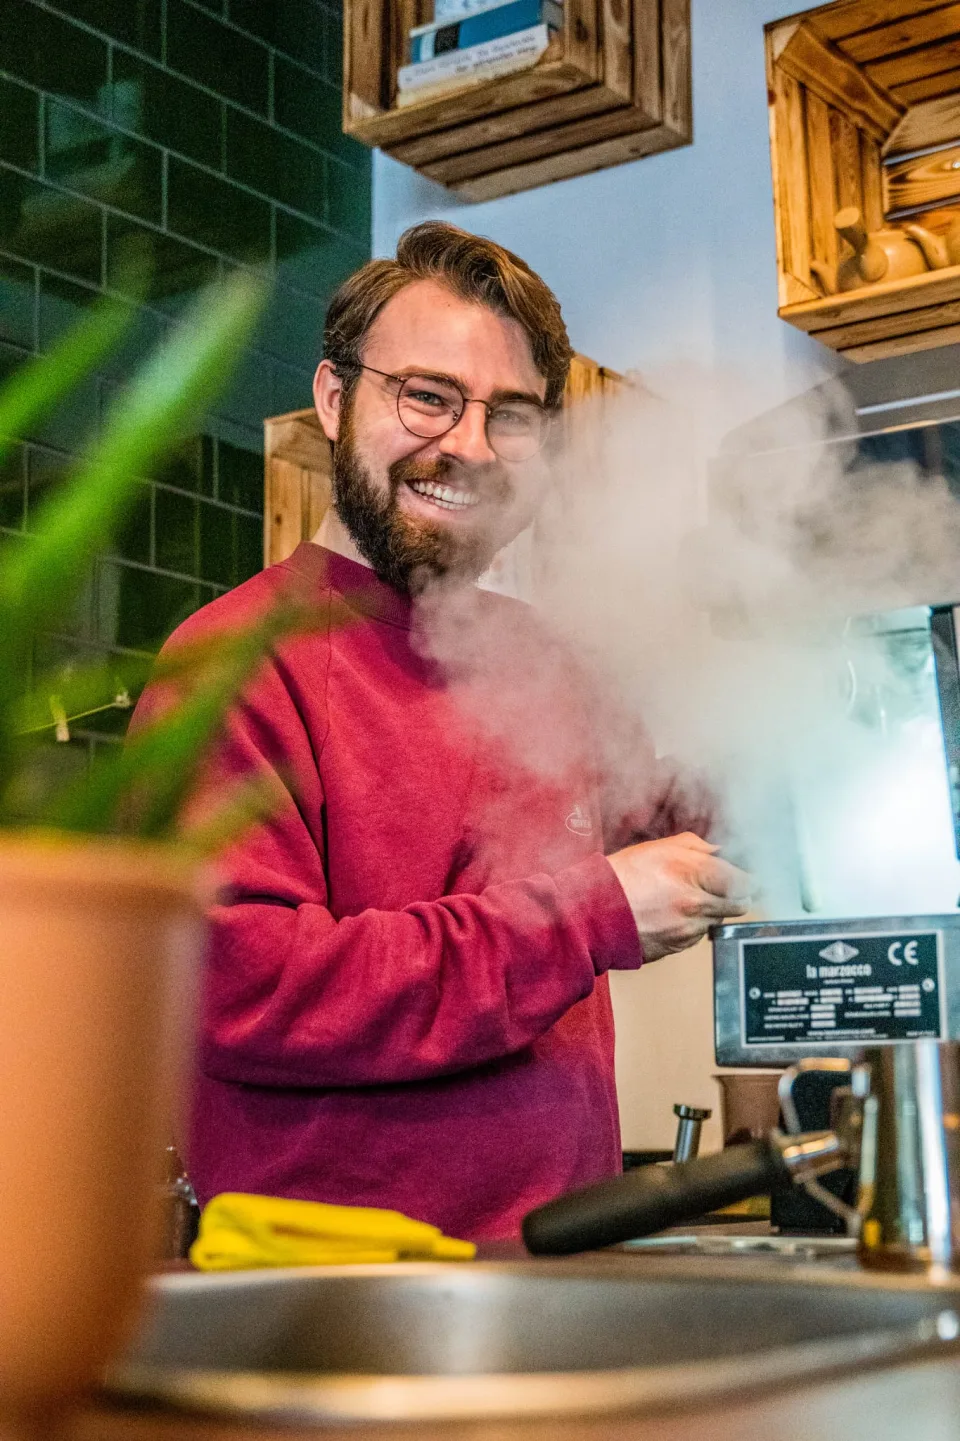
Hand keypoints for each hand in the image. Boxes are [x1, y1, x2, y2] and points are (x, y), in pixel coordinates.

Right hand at [606, 832, 750, 961]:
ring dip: (709, 911)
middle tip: (720, 887)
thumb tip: (718, 851)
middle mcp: (697, 906)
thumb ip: (696, 846)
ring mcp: (688, 931)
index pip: (746, 882)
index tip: (746, 876)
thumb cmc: (620, 878)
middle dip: (733, 895)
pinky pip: (695, 936)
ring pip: (716, 920)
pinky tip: (668, 914)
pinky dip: (689, 926)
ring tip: (680, 899)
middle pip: (739, 905)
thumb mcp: (659, 848)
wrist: (592, 914)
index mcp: (696, 875)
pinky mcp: (676, 948)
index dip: (749, 878)